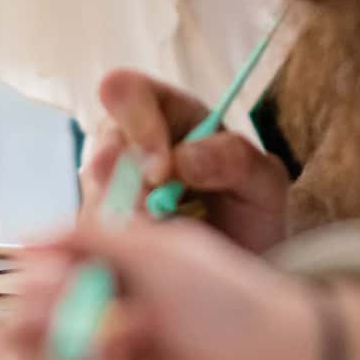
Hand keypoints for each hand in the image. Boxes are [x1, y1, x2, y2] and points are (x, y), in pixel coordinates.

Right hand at [5, 220, 333, 359]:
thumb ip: (92, 235)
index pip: (42, 266)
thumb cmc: (226, 298)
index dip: (38, 266)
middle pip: (24, 306)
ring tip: (109, 333)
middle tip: (67, 295)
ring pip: (29, 349)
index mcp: (110, 273)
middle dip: (36, 299)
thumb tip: (24, 238)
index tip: (56, 266)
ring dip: (54, 333)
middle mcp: (95, 315)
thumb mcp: (160, 248)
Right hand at [82, 69, 290, 255]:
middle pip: (102, 145)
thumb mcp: (264, 182)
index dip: (137, 122)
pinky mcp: (103, 228)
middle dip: (125, 184)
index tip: (161, 170)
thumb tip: (183, 157)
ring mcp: (111, 186)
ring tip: (169, 237)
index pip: (130, 91)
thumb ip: (234, 159)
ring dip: (129, 221)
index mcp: (170, 113)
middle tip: (157, 216)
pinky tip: (154, 255)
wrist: (244, 269)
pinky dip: (122, 247)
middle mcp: (131, 143)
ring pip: (96, 195)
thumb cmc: (253, 213)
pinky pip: (97, 234)